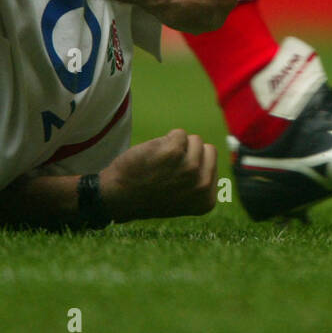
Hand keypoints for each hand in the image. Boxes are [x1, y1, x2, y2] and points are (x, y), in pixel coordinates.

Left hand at [99, 129, 216, 220]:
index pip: (212, 162)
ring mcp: (190, 168)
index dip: (193, 164)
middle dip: (188, 152)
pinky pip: (179, 133)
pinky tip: (152, 156)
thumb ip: (199, 180)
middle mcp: (202, 185)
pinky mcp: (173, 151)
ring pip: (193, 139)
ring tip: (159, 164)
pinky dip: (164, 140)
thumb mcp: (183, 197)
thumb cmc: (149, 194)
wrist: (119, 196)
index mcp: (207, 199)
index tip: (175, 180)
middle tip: (167, 170)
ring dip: (175, 146)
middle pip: (206, 147)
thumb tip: (209, 151)